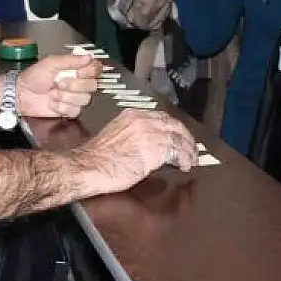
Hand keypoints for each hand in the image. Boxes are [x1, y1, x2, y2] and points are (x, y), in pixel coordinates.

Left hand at [17, 54, 101, 118]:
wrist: (22, 95)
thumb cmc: (34, 76)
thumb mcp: (51, 63)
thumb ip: (70, 60)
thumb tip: (89, 57)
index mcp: (76, 68)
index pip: (96, 68)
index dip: (90, 71)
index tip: (78, 71)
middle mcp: (79, 82)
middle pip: (93, 85)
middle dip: (74, 85)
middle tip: (59, 83)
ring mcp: (75, 97)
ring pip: (85, 99)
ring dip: (66, 96)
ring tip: (53, 93)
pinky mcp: (70, 110)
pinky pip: (75, 110)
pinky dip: (62, 107)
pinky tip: (52, 103)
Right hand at [75, 109, 196, 195]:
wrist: (89, 166)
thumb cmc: (98, 157)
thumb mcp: (117, 135)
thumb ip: (135, 134)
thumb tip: (150, 144)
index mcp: (133, 115)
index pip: (161, 117)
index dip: (174, 128)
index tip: (179, 136)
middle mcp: (143, 120)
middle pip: (174, 125)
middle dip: (185, 137)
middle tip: (191, 148)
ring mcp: (150, 133)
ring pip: (178, 138)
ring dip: (187, 150)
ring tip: (191, 159)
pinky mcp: (154, 150)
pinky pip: (176, 152)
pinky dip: (183, 159)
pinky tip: (184, 166)